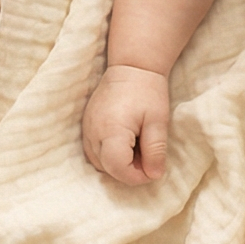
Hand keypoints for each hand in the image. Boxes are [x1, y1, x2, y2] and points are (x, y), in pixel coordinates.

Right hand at [81, 64, 169, 184]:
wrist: (132, 67)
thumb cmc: (148, 92)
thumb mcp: (158, 121)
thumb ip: (155, 150)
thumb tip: (154, 176)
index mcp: (111, 131)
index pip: (118, 169)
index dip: (136, 176)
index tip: (152, 168)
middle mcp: (92, 133)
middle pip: (107, 168)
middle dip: (128, 170)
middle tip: (148, 155)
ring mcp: (86, 130)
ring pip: (98, 162)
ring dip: (118, 164)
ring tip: (138, 146)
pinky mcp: (85, 127)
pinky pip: (94, 152)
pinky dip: (109, 155)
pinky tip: (126, 143)